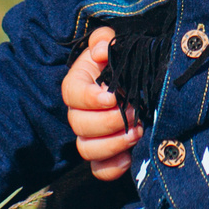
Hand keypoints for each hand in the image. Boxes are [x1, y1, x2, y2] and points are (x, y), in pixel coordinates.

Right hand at [64, 25, 141, 179]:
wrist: (136, 80)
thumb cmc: (120, 60)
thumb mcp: (113, 43)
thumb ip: (104, 39)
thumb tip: (100, 51)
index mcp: (78, 84)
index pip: (71, 94)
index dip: (89, 98)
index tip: (112, 96)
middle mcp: (79, 113)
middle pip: (79, 125)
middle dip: (108, 121)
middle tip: (135, 113)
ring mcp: (90, 136)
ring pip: (86, 149)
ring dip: (112, 144)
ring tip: (138, 132)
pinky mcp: (104, 155)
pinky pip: (99, 169)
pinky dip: (112, 168)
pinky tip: (129, 158)